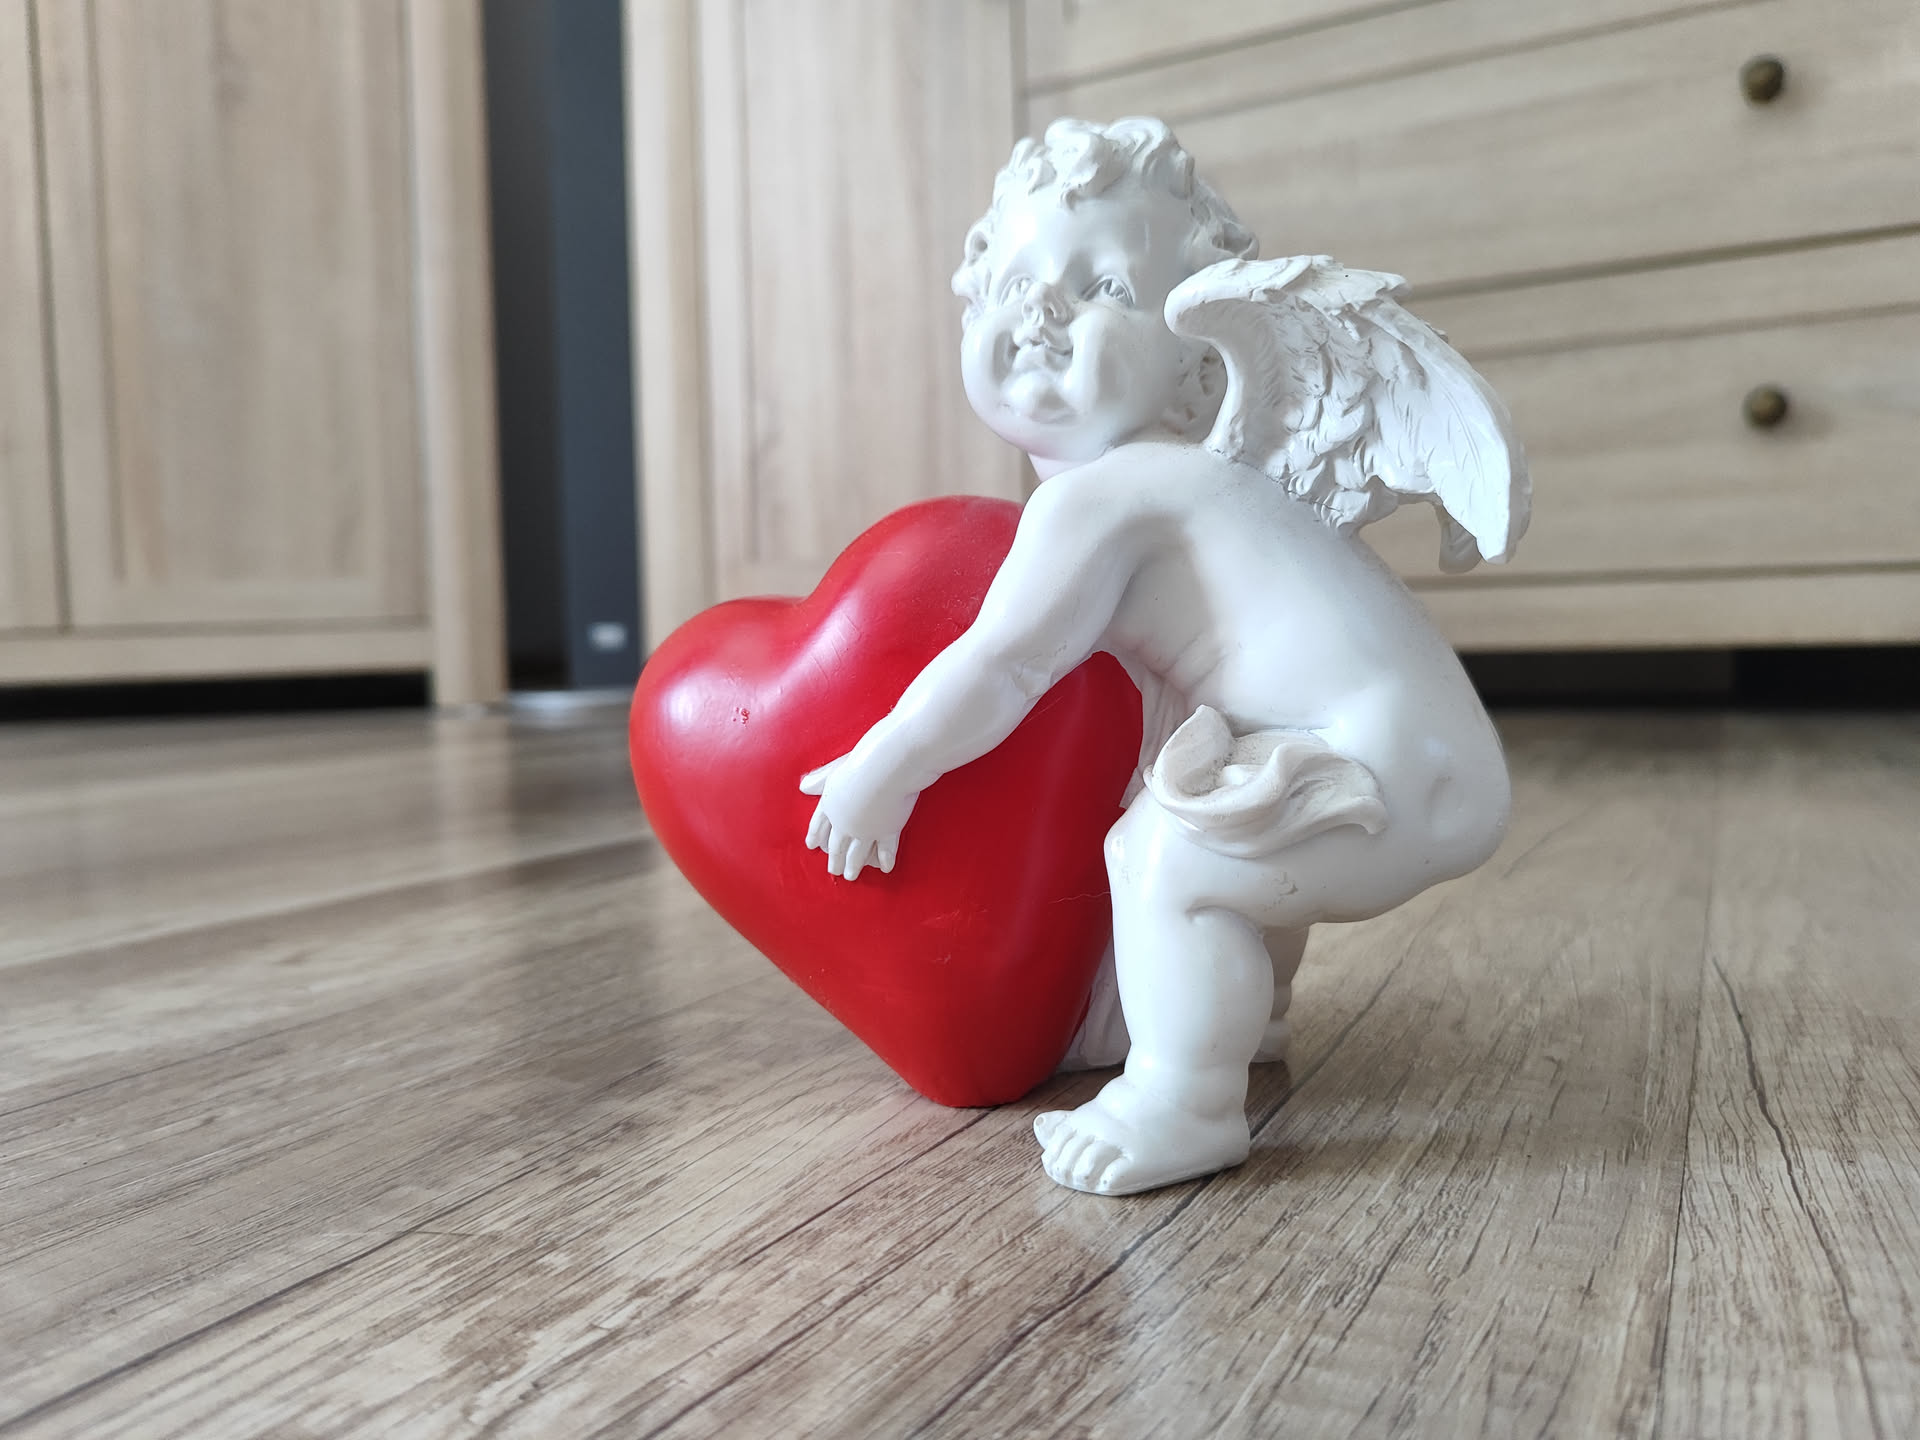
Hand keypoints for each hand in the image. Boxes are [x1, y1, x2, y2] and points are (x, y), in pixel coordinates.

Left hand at [800, 750, 919, 881]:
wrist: (887, 767)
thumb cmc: (862, 761)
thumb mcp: (836, 768)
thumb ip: (820, 779)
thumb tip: (803, 787)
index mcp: (830, 804)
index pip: (819, 824)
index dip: (816, 835)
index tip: (813, 846)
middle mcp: (845, 822)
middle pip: (837, 845)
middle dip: (835, 859)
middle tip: (834, 871)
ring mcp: (866, 830)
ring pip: (857, 853)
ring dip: (854, 866)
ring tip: (851, 876)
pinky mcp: (888, 831)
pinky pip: (885, 851)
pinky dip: (885, 860)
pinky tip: (885, 869)